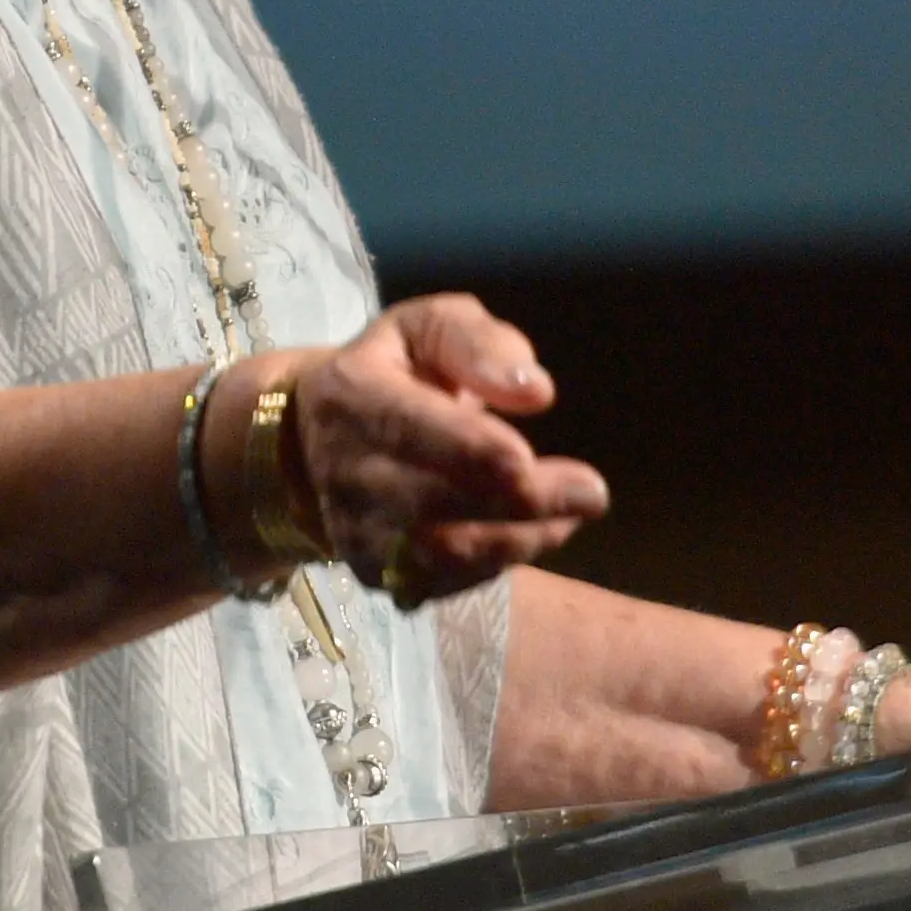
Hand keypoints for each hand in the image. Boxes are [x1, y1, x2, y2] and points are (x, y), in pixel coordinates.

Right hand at [286, 294, 607, 603]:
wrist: (317, 436)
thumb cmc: (395, 369)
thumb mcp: (428, 327)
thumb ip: (477, 344)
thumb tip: (534, 391)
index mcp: (354, 395)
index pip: (411, 431)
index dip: (473, 452)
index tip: (530, 460)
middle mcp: (346, 471)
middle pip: (434, 506)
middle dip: (520, 505)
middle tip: (592, 494)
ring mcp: (355, 530)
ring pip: (443, 556)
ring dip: (519, 541)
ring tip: (572, 514)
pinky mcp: (375, 573)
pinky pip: (445, 582)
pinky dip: (498, 564)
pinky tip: (535, 532)